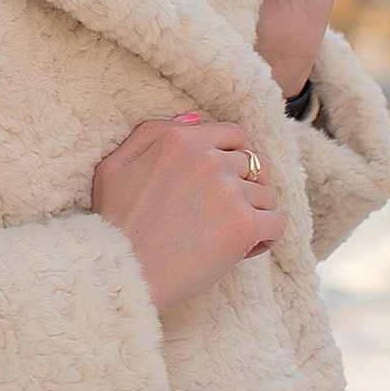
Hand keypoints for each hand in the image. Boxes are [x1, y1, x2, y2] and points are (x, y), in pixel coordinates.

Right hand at [91, 110, 281, 317]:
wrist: (122, 271)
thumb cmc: (113, 223)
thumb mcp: (114, 165)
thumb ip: (150, 133)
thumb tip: (194, 118)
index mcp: (181, 140)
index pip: (234, 135)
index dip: (234, 158)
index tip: (222, 183)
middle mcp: (209, 159)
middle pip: (255, 166)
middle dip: (244, 189)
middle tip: (221, 215)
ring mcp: (229, 191)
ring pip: (266, 197)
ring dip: (252, 216)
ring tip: (226, 237)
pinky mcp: (244, 224)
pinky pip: (276, 224)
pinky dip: (265, 239)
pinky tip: (242, 250)